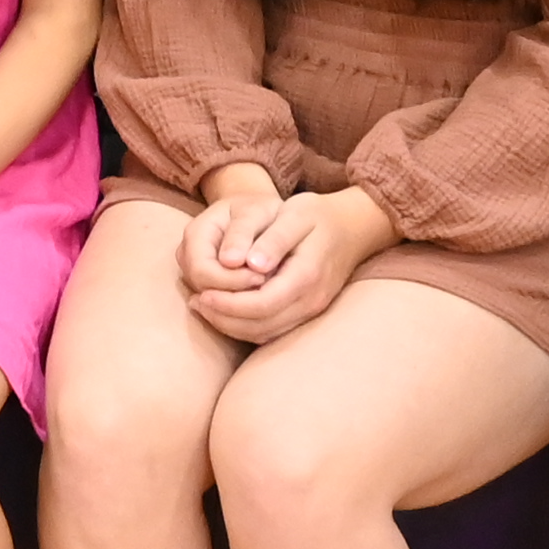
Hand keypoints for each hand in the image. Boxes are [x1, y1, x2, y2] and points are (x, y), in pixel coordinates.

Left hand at [183, 182, 397, 341]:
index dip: (228, 304)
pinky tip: (226, 309)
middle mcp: (312, 300)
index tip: (202, 292)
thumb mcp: (296, 214)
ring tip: (204, 306)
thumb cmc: (318, 215)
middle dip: (224, 318)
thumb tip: (251, 265)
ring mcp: (312, 310)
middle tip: (195, 302)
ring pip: (266, 333)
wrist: (352, 226)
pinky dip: (246, 326)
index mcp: (306, 276)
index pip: (262, 305)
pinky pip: (274, 330)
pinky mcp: (308, 312)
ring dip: (232, 325)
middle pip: (261, 326)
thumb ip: (274, 240)